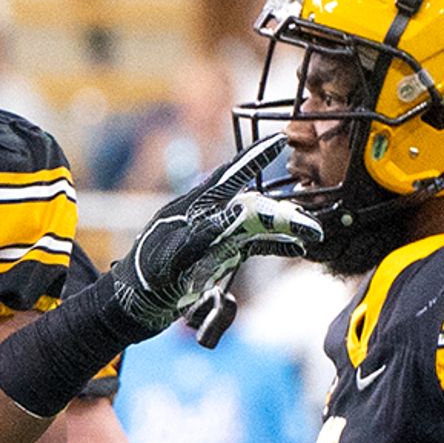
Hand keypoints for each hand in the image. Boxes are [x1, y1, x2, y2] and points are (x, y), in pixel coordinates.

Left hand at [103, 135, 320, 331]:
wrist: (132, 302)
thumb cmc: (145, 276)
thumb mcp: (171, 256)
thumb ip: (203, 234)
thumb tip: (236, 214)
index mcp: (194, 207)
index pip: (230, 176)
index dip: (254, 158)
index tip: (278, 140)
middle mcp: (209, 216)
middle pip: (252, 205)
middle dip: (282, 212)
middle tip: (310, 224)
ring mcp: (217, 234)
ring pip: (257, 225)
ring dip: (283, 229)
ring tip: (311, 234)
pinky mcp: (220, 254)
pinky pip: (253, 245)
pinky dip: (274, 246)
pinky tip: (294, 248)